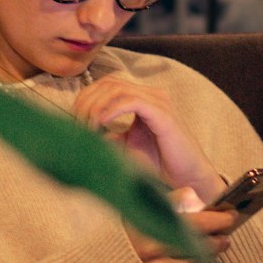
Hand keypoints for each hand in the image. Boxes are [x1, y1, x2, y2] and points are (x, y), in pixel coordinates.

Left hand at [75, 78, 224, 202]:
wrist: (187, 179)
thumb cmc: (159, 164)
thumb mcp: (125, 147)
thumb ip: (106, 135)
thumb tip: (80, 132)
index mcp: (142, 98)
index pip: (106, 85)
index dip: (85, 99)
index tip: (74, 122)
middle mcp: (151, 94)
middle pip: (108, 83)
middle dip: (87, 103)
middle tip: (77, 127)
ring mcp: (158, 101)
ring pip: (117, 89)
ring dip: (96, 107)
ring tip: (88, 128)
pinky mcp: (163, 114)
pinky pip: (132, 101)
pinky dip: (112, 110)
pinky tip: (101, 124)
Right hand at [126, 206, 236, 262]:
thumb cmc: (111, 242)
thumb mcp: (131, 214)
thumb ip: (162, 203)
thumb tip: (192, 197)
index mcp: (146, 228)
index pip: (194, 222)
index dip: (216, 219)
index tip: (228, 216)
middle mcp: (152, 253)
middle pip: (200, 245)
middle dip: (217, 239)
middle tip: (224, 235)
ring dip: (204, 255)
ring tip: (209, 248)